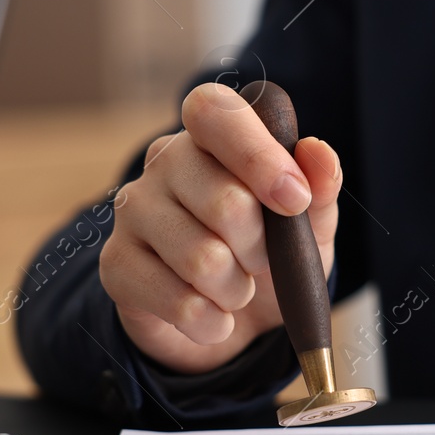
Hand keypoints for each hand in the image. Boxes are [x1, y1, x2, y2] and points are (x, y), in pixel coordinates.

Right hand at [99, 82, 342, 373]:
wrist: (233, 319)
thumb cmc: (270, 255)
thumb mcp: (310, 223)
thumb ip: (319, 186)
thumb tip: (317, 151)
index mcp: (210, 138)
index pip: (214, 113)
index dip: (258, 156)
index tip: (295, 201)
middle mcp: (163, 163)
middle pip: (225, 203)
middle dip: (261, 249)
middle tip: (261, 261)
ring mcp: (132, 211)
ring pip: (203, 260)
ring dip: (237, 290)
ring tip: (237, 290)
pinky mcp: (116, 265)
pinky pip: (178, 303)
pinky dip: (212, 321)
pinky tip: (214, 317)